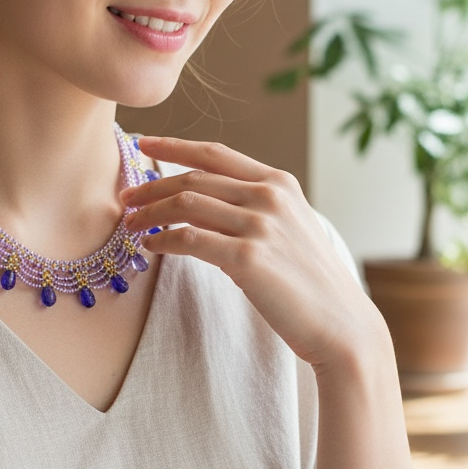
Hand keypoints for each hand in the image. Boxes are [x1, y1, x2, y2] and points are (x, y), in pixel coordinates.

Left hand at [120, 136, 384, 368]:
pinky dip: (163, 240)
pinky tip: (151, 246)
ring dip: (151, 213)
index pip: (215, 154)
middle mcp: (270, 197)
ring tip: (131, 224)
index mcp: (280, 184)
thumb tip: (200, 208)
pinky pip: (190, 239)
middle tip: (126, 198)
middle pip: (194, 178)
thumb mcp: (290, 230)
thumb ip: (253, 210)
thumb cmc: (311, 283)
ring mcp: (260, 225)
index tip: (143, 144)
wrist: (341, 324)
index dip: (174, 145)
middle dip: (152, 185)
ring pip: (186, 204)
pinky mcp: (248, 258)